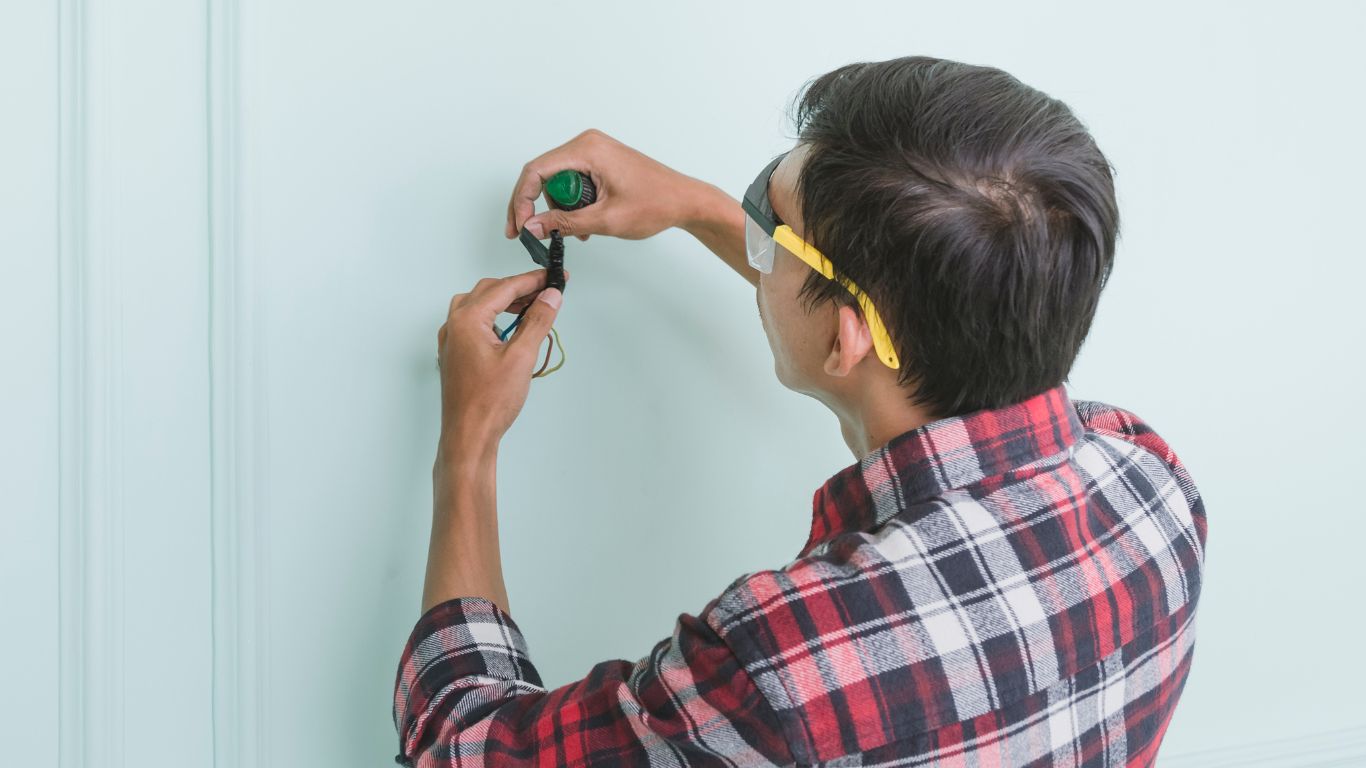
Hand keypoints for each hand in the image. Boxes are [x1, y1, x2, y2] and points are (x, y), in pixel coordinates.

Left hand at [435, 266, 568, 453]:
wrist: (469, 436)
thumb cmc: (490, 401)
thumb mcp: (521, 357)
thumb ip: (537, 321)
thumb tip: (550, 296)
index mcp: (466, 320)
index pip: (504, 288)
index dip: (532, 281)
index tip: (554, 277)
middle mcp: (454, 326)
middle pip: (489, 292)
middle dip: (518, 289)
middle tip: (546, 291)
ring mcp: (451, 341)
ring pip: (478, 307)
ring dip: (505, 303)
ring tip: (532, 308)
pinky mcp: (455, 355)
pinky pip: (473, 325)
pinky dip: (494, 319)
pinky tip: (511, 331)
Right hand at [505, 128, 707, 242]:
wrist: (685, 200)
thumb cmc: (656, 204)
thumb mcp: (605, 220)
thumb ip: (564, 223)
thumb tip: (531, 227)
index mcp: (587, 150)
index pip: (535, 171)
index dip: (521, 201)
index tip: (519, 227)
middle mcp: (587, 143)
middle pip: (542, 174)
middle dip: (536, 207)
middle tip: (533, 234)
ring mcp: (593, 150)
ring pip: (556, 180)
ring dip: (558, 209)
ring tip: (576, 232)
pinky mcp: (599, 160)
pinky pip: (572, 180)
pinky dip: (572, 203)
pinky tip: (583, 224)